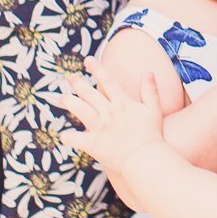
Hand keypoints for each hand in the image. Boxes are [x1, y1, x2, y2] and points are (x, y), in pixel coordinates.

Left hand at [57, 57, 164, 172]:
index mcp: (122, 103)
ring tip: (62, 97)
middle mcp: (108, 112)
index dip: (97, 69)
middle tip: (71, 77)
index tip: (88, 60)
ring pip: (80, 110)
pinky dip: (68, 136)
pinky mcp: (93, 143)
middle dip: (78, 83)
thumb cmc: (151, 134)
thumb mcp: (154, 110)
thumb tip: (148, 72)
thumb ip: (150, 90)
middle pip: (89, 93)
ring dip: (69, 102)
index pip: (108, 81)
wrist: (145, 157)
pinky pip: (76, 138)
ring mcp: (99, 127)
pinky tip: (63, 134)